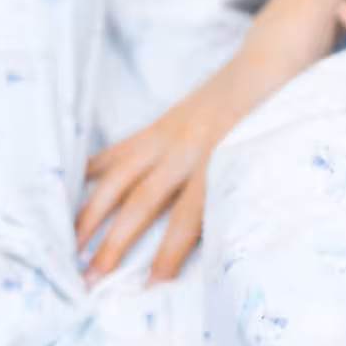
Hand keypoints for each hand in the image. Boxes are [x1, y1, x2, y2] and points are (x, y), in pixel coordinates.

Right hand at [77, 28, 315, 284]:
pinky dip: (93, 171)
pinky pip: (118, 151)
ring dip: (92, 213)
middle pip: (144, 201)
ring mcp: (167, 133)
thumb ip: (242, 189)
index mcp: (220, 156)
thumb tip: (224, 240)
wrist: (269, 59)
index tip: (151, 286)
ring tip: (71, 246)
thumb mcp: (268, 154)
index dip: (169, 253)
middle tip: (91, 277)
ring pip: (120, 178)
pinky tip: (69, 193)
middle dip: (116, 242)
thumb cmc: (275, 115)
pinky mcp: (157, 124)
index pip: (190, 216)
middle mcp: (188, 146)